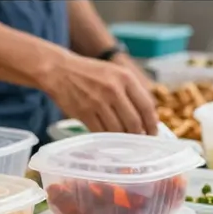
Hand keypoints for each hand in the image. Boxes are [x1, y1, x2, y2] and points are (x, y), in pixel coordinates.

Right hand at [42, 51, 158, 134]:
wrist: (59, 70)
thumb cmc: (89, 73)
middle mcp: (114, 89)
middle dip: (138, 136)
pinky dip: (106, 140)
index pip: (147, 106)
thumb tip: (147, 116)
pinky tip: (108, 141)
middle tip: (138, 143)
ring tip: (124, 143)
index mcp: (125, 78)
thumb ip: (131, 91)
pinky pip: (101, 132)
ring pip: (118, 130)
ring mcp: (98, 102)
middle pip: (134, 122)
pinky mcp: (84, 112)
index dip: (152, 124)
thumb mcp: (115, 73)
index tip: (153, 133)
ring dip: (122, 141)